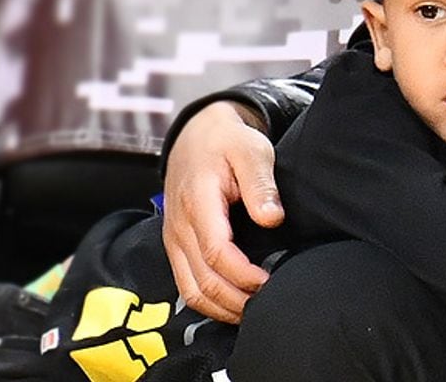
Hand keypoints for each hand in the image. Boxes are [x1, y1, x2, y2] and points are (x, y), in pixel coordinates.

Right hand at [160, 101, 284, 322]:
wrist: (197, 134)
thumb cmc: (228, 141)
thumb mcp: (251, 150)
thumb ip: (261, 185)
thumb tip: (271, 219)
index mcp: (198, 202)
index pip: (216, 252)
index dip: (244, 275)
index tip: (270, 281)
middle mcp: (180, 226)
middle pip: (203, 281)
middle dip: (236, 300)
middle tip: (268, 303)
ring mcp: (174, 239)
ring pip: (191, 291)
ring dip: (222, 308)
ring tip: (254, 311)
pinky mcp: (175, 245)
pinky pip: (186, 284)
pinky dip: (209, 301)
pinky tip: (235, 303)